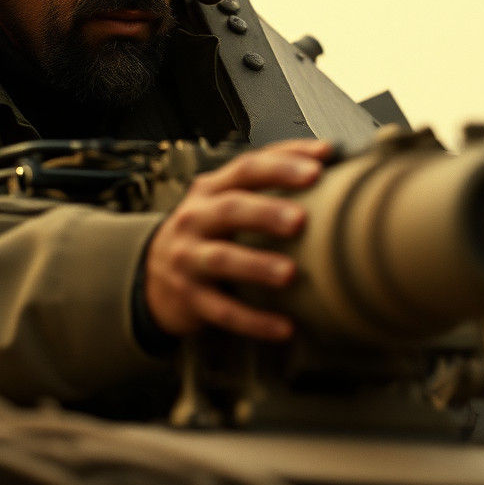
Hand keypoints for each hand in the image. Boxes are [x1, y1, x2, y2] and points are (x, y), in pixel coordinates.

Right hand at [142, 139, 329, 340]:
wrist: (155, 273)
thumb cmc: (209, 229)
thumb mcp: (224, 198)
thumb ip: (265, 180)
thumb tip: (328, 155)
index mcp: (211, 189)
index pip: (246, 168)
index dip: (282, 165)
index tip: (320, 165)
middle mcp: (196, 218)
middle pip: (230, 209)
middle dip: (266, 212)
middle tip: (301, 221)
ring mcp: (188, 258)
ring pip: (222, 259)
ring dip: (257, 266)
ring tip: (290, 274)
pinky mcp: (190, 297)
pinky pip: (223, 311)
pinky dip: (254, 321)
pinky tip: (285, 328)